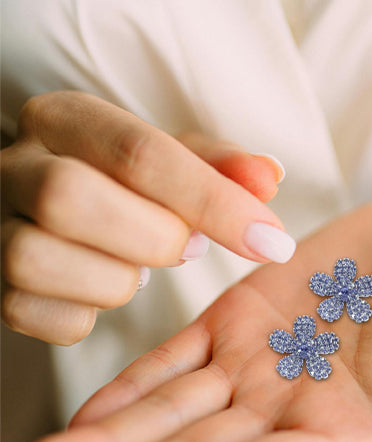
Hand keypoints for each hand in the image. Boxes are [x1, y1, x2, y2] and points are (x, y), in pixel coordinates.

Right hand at [1, 91, 290, 343]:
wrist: (57, 206)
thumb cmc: (127, 185)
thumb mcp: (173, 161)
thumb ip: (220, 167)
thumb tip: (270, 176)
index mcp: (67, 120)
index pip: (140, 153)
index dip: (214, 202)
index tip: (272, 241)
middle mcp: (16, 166)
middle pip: (69, 197)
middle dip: (152, 238)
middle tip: (189, 248)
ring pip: (39, 260)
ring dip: (115, 280)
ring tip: (138, 268)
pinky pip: (36, 316)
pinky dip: (85, 316)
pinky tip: (101, 292)